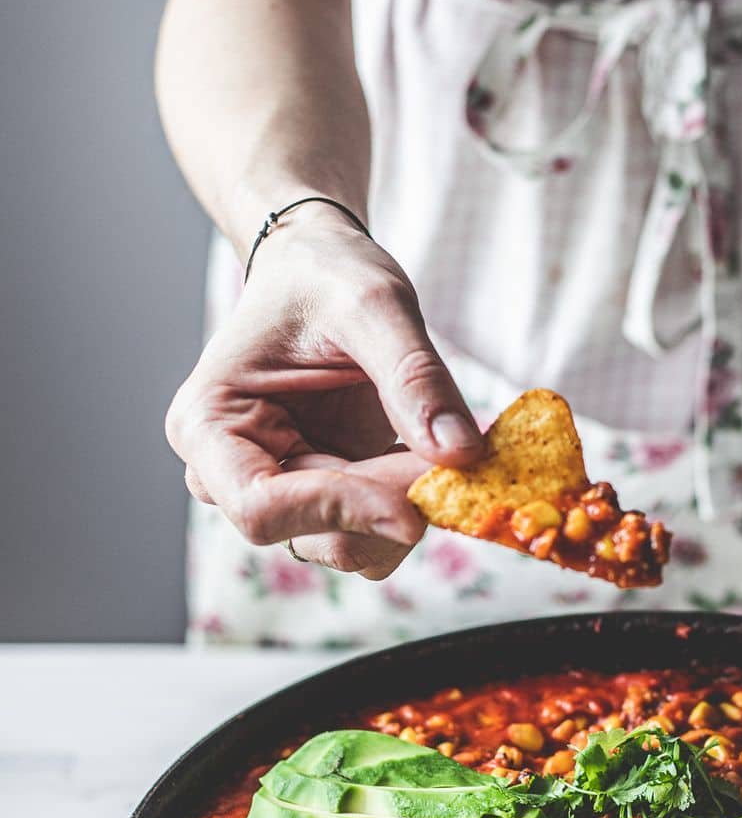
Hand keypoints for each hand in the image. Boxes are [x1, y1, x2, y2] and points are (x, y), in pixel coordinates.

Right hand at [166, 205, 482, 577]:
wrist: (325, 271)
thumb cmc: (326, 274)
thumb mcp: (373, 304)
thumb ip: (413, 376)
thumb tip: (459, 453)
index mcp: (208, 425)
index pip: (259, 506)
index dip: (337, 512)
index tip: (412, 507)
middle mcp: (230, 473)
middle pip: (310, 534)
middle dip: (385, 505)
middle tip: (450, 462)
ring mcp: (282, 491)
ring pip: (347, 547)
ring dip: (404, 512)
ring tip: (440, 451)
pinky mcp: (329, 499)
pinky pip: (374, 535)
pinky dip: (412, 509)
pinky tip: (430, 460)